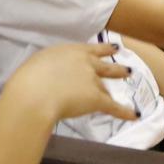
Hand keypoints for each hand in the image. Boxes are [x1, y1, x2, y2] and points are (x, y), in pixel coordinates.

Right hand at [5, 42, 134, 123]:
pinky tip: (134, 115)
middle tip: (127, 70)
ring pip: (106, 86)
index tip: (114, 48)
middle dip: (117, 68)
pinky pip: (113, 106)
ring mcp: (93, 81)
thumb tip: (55, 73)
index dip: (105, 49)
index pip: (93, 49)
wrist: (35, 94)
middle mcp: (86, 63)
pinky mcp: (96, 99)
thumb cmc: (29, 77)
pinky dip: (124, 112)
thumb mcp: (40, 62)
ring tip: (122, 91)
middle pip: (105, 65)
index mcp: (72, 51)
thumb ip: (54, 65)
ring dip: (113, 88)